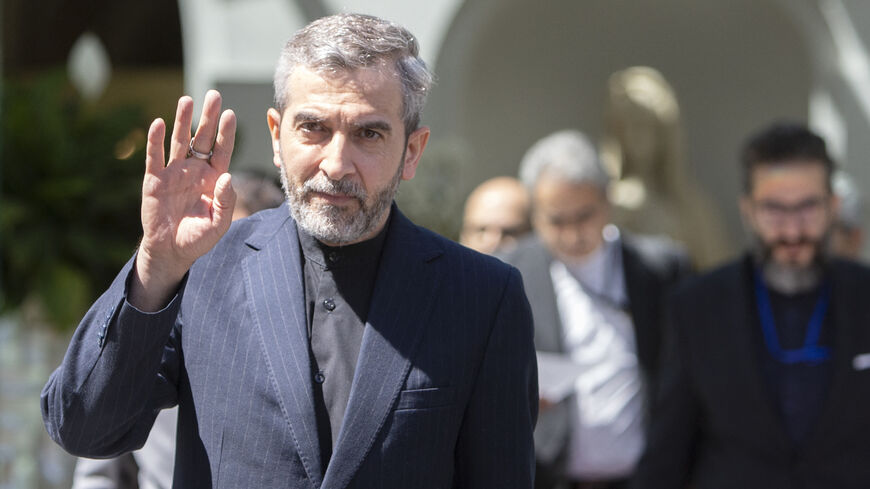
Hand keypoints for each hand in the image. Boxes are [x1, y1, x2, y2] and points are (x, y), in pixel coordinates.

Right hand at [130, 90, 236, 310]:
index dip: (226, 133)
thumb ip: (225, 202)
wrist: (171, 251)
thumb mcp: (218, 223)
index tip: (230, 114)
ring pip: (179, 141)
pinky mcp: (154, 179)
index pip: (222, 150)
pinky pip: (155, 156)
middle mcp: (195, 170)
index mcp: (214, 178)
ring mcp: (174, 172)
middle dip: (208, 117)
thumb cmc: (198, 237)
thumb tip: (227, 177)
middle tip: (214, 95)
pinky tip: (157, 122)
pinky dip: (155, 140)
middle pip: (202, 138)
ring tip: (187, 99)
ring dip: (182, 121)